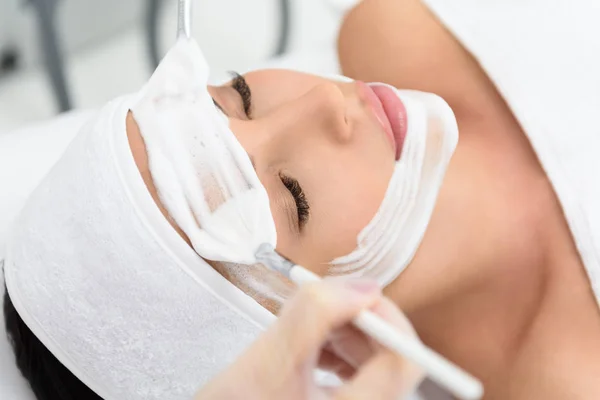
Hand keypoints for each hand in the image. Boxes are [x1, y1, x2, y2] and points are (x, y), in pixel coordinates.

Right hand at [195, 279, 423, 398]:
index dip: (384, 318)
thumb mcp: (268, 362)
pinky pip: (355, 370)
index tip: (354, 295)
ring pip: (372, 361)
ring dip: (345, 333)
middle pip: (391, 357)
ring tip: (310, 326)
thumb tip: (361, 286)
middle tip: (325, 305)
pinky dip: (335, 348)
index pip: (403, 360)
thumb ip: (313, 316)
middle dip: (360, 322)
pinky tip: (311, 344)